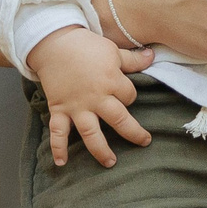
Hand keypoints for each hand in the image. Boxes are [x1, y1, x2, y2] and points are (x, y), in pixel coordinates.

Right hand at [31, 26, 157, 167]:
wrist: (54, 43)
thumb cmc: (86, 45)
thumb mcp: (113, 50)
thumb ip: (133, 59)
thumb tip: (153, 56)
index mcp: (112, 82)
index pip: (130, 96)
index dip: (130, 96)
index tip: (125, 95)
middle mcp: (96, 98)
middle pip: (119, 120)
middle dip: (133, 133)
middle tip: (144, 142)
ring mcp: (77, 106)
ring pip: (91, 132)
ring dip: (101, 150)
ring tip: (110, 163)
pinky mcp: (59, 109)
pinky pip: (57, 132)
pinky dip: (58, 148)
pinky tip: (62, 163)